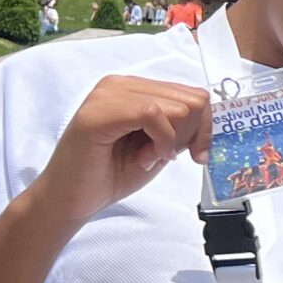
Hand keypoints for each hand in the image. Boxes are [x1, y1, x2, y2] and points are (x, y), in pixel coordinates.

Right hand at [33, 76, 211, 225]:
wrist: (72, 199)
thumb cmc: (112, 174)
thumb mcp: (161, 147)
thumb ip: (182, 129)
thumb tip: (211, 119)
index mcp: (137, 90)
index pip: (195, 95)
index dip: (205, 128)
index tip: (197, 155)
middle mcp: (121, 84)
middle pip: (193, 99)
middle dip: (191, 135)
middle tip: (163, 156)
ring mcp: (107, 94)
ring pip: (178, 107)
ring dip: (171, 142)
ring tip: (145, 157)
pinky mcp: (98, 112)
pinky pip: (153, 114)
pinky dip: (160, 142)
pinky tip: (143, 158)